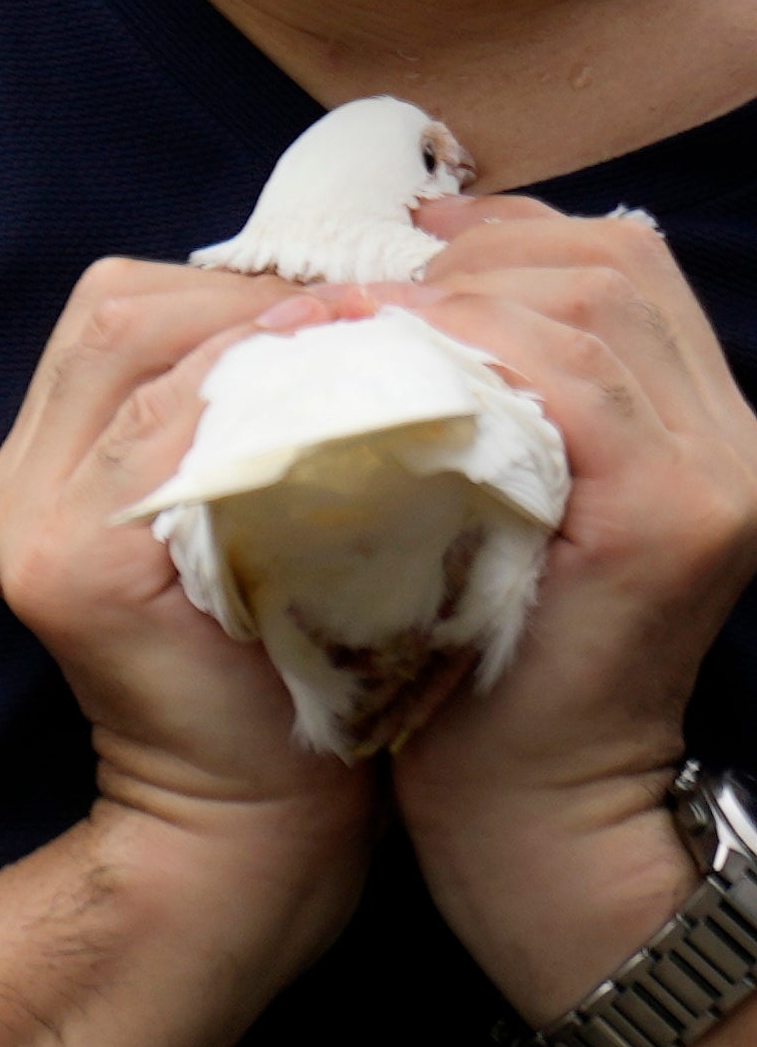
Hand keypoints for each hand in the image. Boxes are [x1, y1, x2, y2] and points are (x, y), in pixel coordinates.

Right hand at [0, 254, 369, 904]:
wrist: (251, 825)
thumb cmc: (284, 672)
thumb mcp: (248, 528)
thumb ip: (246, 429)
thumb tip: (336, 309)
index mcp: (38, 472)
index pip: (126, 311)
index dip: (242, 290)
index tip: (358, 305)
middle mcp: (8, 493)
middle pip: (120, 312)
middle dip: (251, 300)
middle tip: (373, 315)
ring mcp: (24, 530)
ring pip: (140, 352)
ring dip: (265, 338)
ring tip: (366, 346)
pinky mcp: (66, 569)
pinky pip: (166, 435)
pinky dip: (260, 400)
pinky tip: (346, 402)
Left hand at [389, 203, 756, 1018]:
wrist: (520, 807)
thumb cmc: (466, 657)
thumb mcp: (481, 500)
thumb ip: (477, 403)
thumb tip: (375, 290)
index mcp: (692, 420)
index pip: (610, 264)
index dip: (489, 239)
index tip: (374, 256)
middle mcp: (730, 436)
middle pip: (606, 263)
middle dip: (464, 254)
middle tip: (336, 281)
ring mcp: (717, 473)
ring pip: (589, 302)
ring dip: (444, 294)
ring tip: (330, 314)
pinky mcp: (674, 520)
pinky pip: (574, 383)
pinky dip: (464, 350)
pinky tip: (371, 359)